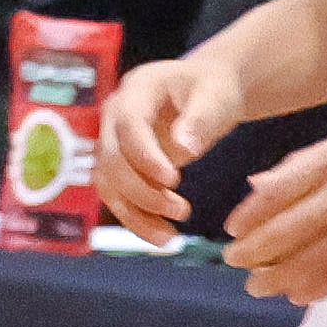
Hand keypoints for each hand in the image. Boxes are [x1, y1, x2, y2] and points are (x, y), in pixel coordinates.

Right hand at [98, 55, 246, 240]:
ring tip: (170, 238)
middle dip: (142, 191)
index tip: (173, 181)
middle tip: (181, 210)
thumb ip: (201, 119)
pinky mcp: (120, 165)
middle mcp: (115, 114)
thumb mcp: (217, 98)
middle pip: (111, 159)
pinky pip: (118, 196)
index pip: (128, 124)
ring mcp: (114, 140)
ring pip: (109, 184)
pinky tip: (163, 237)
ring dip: (135, 214)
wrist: (207, 93)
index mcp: (137, 88)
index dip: (144, 155)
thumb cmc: (214, 90)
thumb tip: (184, 149)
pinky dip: (137, 220)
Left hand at [218, 112, 326, 304]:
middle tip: (235, 265)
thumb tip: (256, 187)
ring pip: (311, 258)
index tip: (230, 232)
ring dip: (279, 277)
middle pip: (285, 230)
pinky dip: (316, 287)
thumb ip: (302, 166)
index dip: (247, 217)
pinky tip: (298, 295)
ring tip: (259, 287)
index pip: (274, 192)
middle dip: (254, 253)